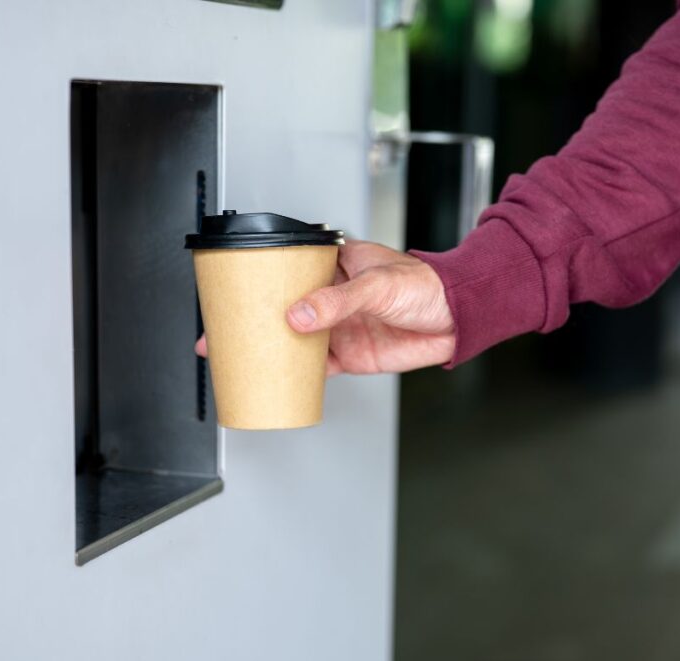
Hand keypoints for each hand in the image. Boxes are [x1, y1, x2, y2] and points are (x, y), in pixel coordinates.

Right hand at [195, 240, 455, 375]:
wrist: (458, 320)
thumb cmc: (427, 286)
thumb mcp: (378, 285)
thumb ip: (338, 301)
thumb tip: (300, 315)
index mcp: (337, 264)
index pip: (289, 268)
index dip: (260, 277)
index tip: (234, 287)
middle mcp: (333, 295)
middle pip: (283, 305)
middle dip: (253, 317)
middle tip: (221, 329)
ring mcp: (339, 325)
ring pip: (294, 337)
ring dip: (269, 347)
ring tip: (238, 354)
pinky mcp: (349, 354)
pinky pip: (315, 366)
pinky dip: (295, 373)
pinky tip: (275, 377)